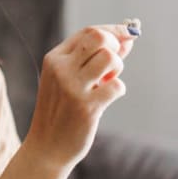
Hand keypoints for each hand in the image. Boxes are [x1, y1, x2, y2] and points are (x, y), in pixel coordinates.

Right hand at [24, 24, 135, 170]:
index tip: (130, 33)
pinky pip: (117, 86)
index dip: (114, 31)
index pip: (89, 32)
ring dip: (117, 70)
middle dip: (115, 48)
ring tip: (106, 84)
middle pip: (100, 38)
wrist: (47, 148)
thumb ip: (97, 58)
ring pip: (110, 58)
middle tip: (110, 68)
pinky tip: (106, 100)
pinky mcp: (86, 107)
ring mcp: (72, 87)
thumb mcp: (73, 79)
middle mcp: (61, 68)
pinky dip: (117, 90)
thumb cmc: (64, 111)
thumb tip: (128, 38)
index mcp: (55, 58)